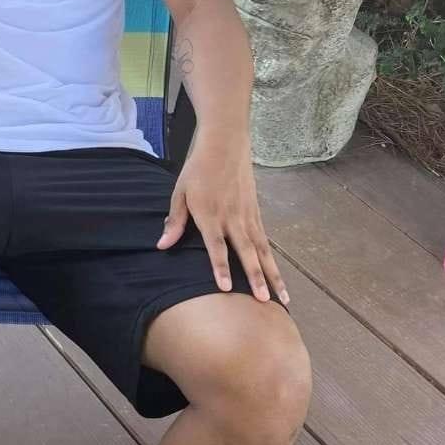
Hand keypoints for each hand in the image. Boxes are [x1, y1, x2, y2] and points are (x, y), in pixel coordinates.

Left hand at [157, 134, 288, 305]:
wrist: (225, 143)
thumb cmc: (198, 168)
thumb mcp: (180, 192)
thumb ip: (175, 221)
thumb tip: (162, 245)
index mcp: (210, 214)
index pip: (216, 246)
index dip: (220, 267)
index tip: (226, 288)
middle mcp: (232, 218)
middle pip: (246, 252)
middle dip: (256, 278)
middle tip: (264, 301)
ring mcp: (248, 215)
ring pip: (262, 250)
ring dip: (272, 274)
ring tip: (282, 297)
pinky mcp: (256, 212)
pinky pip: (265, 240)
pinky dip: (272, 259)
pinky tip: (278, 275)